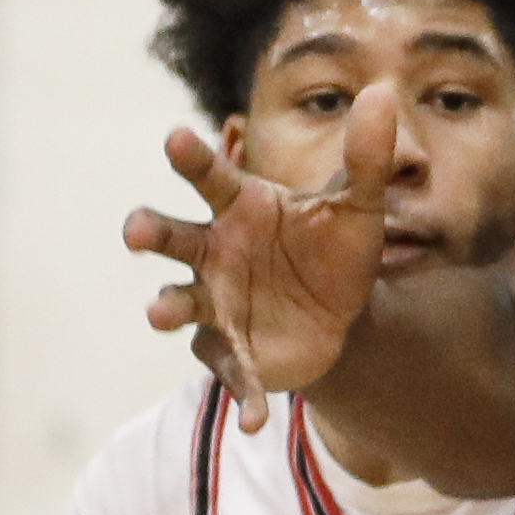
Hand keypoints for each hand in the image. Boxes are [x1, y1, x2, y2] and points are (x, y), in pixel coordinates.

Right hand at [121, 92, 399, 430]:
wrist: (346, 317)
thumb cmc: (335, 251)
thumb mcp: (358, 207)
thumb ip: (366, 158)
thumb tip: (380, 93)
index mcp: (239, 208)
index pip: (208, 176)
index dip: (191, 157)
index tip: (177, 138)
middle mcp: (215, 253)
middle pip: (171, 236)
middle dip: (150, 231)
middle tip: (134, 231)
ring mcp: (217, 304)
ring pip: (180, 302)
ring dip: (167, 306)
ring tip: (158, 312)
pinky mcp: (232, 351)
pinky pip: (230, 372)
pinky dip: (242, 395)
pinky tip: (256, 421)